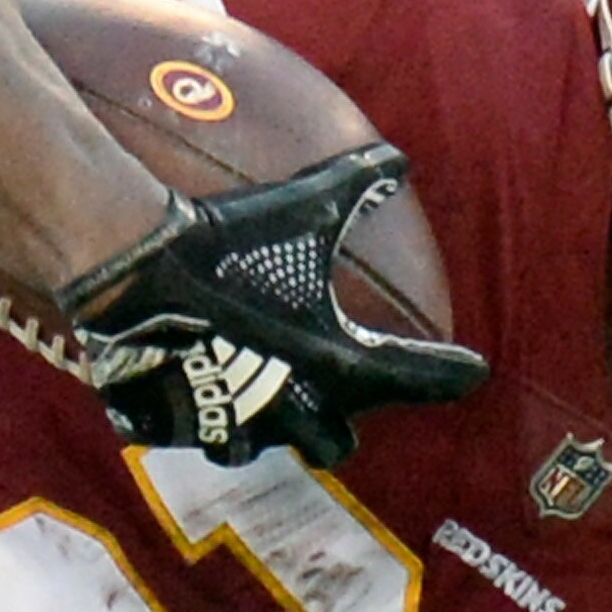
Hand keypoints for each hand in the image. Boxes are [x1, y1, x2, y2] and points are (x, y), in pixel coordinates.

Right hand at [56, 152, 487, 469]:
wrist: (139, 266)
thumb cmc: (231, 241)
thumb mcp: (303, 208)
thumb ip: (356, 188)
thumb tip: (398, 159)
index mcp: (336, 366)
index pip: (416, 379)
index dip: (450, 375)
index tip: (472, 373)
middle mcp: (290, 410)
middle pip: (334, 447)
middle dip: (336, 430)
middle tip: (336, 403)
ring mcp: (228, 426)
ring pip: (252, 452)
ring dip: (256, 431)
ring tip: (252, 405)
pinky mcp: (172, 425)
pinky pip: (178, 437)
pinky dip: (179, 419)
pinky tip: (178, 395)